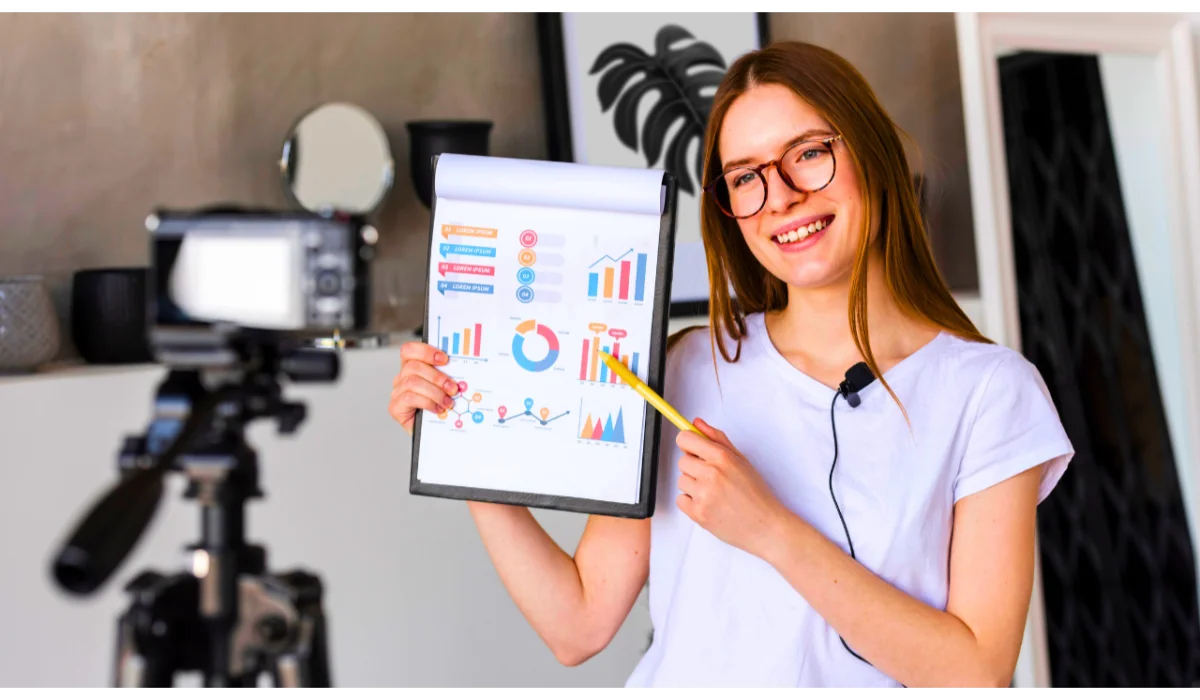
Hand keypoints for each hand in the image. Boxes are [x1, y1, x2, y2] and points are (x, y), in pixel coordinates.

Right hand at [389, 341, 459, 434]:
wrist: (434, 434)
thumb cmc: (440, 409)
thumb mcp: (445, 389)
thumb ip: (447, 376)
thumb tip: (460, 369)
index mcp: (412, 368)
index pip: (410, 350)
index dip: (426, 351)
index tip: (445, 359)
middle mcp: (402, 378)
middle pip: (413, 366)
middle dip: (437, 376)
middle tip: (453, 387)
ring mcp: (397, 393)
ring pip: (412, 382)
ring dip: (435, 392)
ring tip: (448, 402)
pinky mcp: (395, 407)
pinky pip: (410, 397)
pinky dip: (427, 402)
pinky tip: (437, 409)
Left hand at [676, 418, 789, 560]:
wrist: (765, 526)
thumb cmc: (756, 493)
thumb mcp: (741, 460)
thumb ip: (717, 439)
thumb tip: (696, 423)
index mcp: (722, 457)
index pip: (685, 439)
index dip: (688, 444)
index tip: (693, 449)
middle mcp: (710, 473)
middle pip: (682, 461)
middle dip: (694, 467)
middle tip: (713, 478)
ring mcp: (703, 494)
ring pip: (681, 481)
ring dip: (693, 486)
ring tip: (714, 493)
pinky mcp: (698, 513)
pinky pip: (681, 500)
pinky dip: (691, 503)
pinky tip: (710, 505)